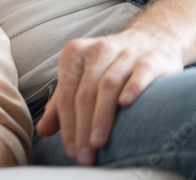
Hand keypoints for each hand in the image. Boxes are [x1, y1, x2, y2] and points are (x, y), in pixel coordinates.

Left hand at [36, 29, 183, 164]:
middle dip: (82, 127)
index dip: (67, 123)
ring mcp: (126, 53)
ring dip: (101, 116)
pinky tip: (125, 106)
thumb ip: (62, 103)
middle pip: (85, 93)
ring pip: (108, 85)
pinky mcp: (152, 59)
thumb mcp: (82, 78)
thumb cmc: (109, 65)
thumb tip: (42, 130)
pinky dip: (132, 88)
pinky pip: (140, 73)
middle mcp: (99, 50)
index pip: (67, 93)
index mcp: (76, 53)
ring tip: (98, 143)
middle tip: (83, 155)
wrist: (151, 39)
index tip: (70, 150)